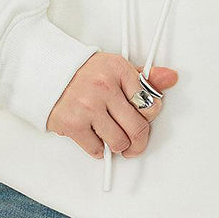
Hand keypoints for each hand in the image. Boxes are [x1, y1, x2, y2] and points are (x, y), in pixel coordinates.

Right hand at [45, 52, 178, 160]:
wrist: (48, 72)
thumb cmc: (85, 73)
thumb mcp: (116, 68)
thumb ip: (144, 77)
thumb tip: (171, 78)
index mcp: (118, 70)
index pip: (150, 102)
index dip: (150, 115)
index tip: (144, 117)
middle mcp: (104, 87)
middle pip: (137, 127)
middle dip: (139, 142)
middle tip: (135, 144)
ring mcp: (88, 106)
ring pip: (118, 142)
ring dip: (118, 146)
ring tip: (113, 138)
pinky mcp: (73, 124)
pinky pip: (96, 149)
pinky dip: (98, 149)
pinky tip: (95, 137)